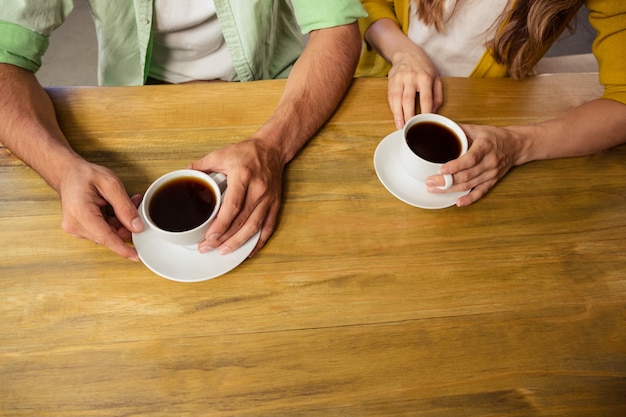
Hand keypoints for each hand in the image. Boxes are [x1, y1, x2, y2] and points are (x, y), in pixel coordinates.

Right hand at [58, 160, 143, 259]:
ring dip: (120, 221)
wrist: (66, 173)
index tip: (136, 256)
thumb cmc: (84, 175)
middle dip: (126, 224)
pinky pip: (102, 230)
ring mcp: (75, 229)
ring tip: (124, 202)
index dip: (123, 249)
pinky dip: (112, 221)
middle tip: (135, 204)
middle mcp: (75, 225)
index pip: (106, 238)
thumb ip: (125, 207)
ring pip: (108, 234)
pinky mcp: (79, 229)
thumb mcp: (111, 184)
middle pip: (109, 236)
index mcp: (80, 213)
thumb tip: (137, 227)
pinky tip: (115, 207)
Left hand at [190, 138, 283, 256]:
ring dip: (239, 242)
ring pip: (255, 226)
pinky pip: (268, 226)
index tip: (209, 236)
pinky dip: (259, 241)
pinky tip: (249, 251)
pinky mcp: (275, 204)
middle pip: (242, 220)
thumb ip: (201, 166)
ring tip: (224, 251)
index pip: (233, 206)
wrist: (272, 148)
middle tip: (208, 247)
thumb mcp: (221, 154)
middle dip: (225, 238)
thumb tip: (184, 175)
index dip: (221, 224)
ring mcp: (268, 199)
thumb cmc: (247, 152)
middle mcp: (258, 189)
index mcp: (243, 177)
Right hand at [388, 48, 442, 128]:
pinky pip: (391, 97)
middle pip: (408, 100)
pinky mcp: (391, 81)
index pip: (425, 98)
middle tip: (410, 128)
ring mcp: (399, 79)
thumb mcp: (436, 78)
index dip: (425, 111)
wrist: (407, 54)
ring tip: (400, 126)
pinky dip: (393, 108)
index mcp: (425, 77)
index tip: (425, 122)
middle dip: (409, 116)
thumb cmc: (424, 68)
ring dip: (398, 114)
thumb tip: (434, 112)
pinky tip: (396, 116)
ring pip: (397, 99)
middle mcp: (411, 77)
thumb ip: (437, 96)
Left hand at [425, 124, 523, 205]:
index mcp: (485, 146)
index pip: (470, 158)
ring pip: (470, 185)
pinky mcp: (492, 181)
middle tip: (430, 181)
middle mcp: (489, 161)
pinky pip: (481, 192)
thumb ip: (458, 129)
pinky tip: (458, 202)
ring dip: (451, 189)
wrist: (516, 145)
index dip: (456, 166)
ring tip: (434, 189)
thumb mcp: (477, 128)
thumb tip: (438, 126)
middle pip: (466, 175)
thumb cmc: (494, 136)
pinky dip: (469, 199)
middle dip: (446, 180)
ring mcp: (491, 173)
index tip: (442, 169)